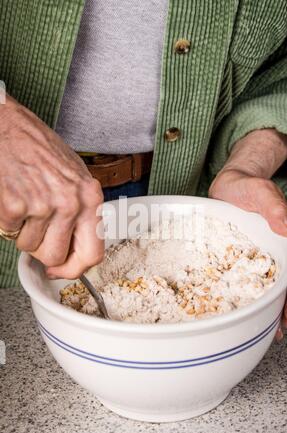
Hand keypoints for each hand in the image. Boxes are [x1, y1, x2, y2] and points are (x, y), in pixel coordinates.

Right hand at [0, 95, 103, 278]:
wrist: (6, 124)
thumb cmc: (38, 147)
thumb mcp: (74, 176)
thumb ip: (80, 212)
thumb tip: (75, 249)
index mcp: (90, 197)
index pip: (93, 254)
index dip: (74, 269)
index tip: (62, 269)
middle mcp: (70, 203)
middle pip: (57, 257)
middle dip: (43, 249)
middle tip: (36, 228)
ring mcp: (42, 205)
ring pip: (30, 247)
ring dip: (23, 232)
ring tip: (25, 201)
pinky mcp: (15, 206)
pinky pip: (10, 232)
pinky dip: (7, 221)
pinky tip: (12, 196)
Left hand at [209, 129, 286, 338]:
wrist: (228, 189)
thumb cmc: (244, 187)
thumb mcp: (258, 190)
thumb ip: (273, 205)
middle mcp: (284, 243)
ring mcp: (271, 252)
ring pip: (282, 281)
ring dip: (283, 304)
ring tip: (279, 325)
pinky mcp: (255, 259)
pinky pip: (264, 280)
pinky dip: (267, 298)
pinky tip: (265, 314)